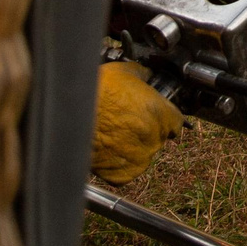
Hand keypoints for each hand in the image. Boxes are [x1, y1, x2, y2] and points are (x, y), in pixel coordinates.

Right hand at [91, 61, 184, 183]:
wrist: (70, 114)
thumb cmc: (95, 92)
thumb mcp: (124, 71)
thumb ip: (142, 76)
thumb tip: (146, 75)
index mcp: (160, 114)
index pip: (176, 121)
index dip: (165, 117)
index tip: (154, 115)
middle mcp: (153, 138)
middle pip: (158, 137)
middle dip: (146, 130)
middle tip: (126, 121)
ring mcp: (139, 158)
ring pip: (143, 154)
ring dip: (133, 147)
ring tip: (113, 134)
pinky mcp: (121, 174)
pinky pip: (125, 171)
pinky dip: (118, 163)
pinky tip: (107, 149)